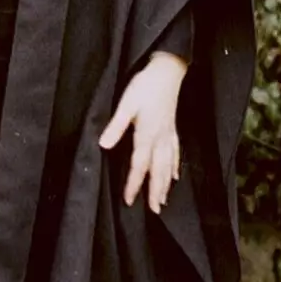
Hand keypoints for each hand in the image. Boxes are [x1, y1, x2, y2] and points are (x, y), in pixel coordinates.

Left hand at [99, 52, 187, 213]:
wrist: (168, 70)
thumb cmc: (146, 85)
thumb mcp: (126, 104)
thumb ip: (116, 126)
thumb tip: (104, 145)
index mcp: (147, 134)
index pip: (139, 165)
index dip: (134, 184)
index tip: (130, 200)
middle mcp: (160, 138)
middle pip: (158, 170)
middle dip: (155, 191)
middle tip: (155, 211)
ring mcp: (168, 134)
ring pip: (168, 165)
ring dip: (166, 184)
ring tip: (164, 200)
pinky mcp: (172, 128)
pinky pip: (176, 152)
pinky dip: (176, 166)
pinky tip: (176, 175)